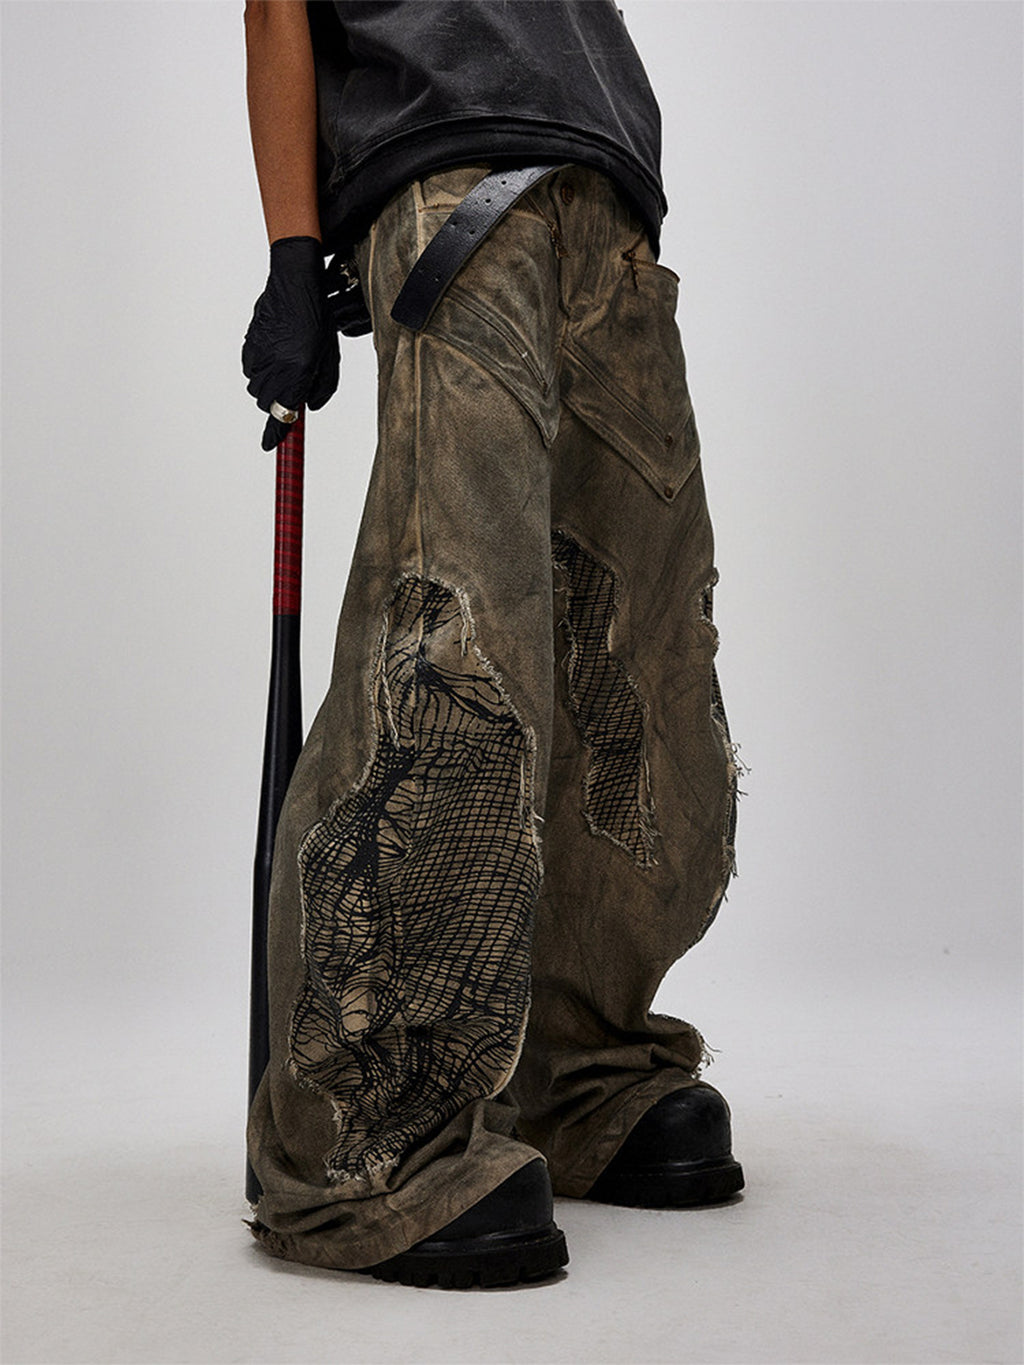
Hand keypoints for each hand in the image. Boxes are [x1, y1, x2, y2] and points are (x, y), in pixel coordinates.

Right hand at [242, 236, 339, 450]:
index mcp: (298, 372)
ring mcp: (259, 355)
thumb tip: (308, 409)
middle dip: (279, 405)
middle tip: (292, 392)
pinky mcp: (249, 344)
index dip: (276, 433)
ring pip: (257, 388)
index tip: (271, 446)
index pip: (283, 413)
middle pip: (268, 404)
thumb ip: (323, 388)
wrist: (295, 284)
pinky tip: (273, 356)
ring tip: (286, 367)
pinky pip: (250, 370)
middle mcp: (275, 366)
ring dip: (269, 387)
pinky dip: (259, 371)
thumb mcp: (330, 357)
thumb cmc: (317, 319)